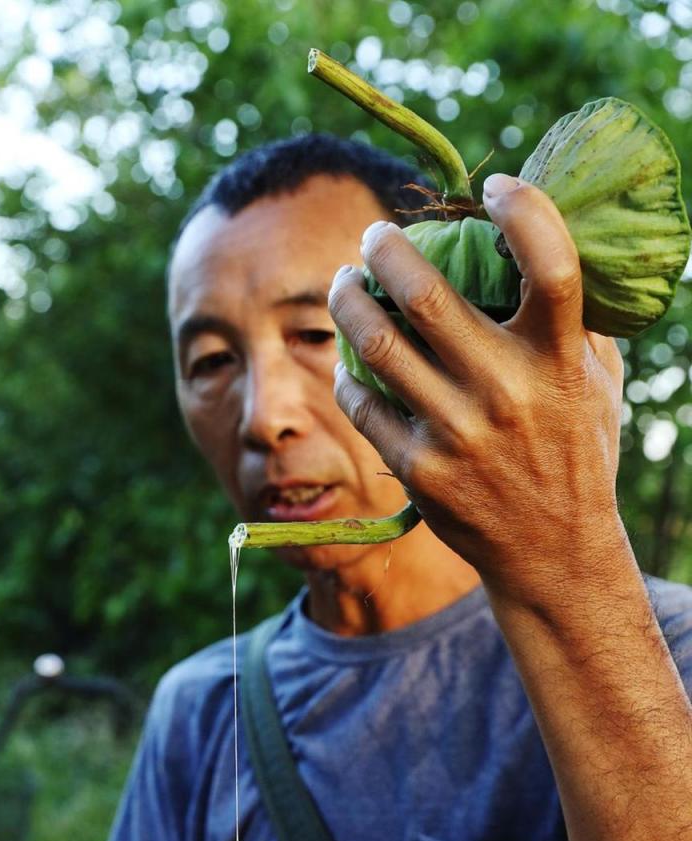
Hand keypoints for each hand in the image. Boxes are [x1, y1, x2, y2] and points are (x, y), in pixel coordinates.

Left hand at [327, 174, 626, 605]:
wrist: (553, 552)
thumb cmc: (576, 452)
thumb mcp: (598, 382)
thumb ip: (577, 318)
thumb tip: (549, 241)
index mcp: (559, 359)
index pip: (551, 264)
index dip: (523, 209)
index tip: (495, 187)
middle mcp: (507, 392)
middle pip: (428, 295)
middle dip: (387, 248)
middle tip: (375, 234)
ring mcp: (457, 433)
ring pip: (378, 345)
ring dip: (348, 301)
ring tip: (343, 283)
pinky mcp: (420, 470)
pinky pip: (364, 404)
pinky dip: (350, 375)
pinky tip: (351, 360)